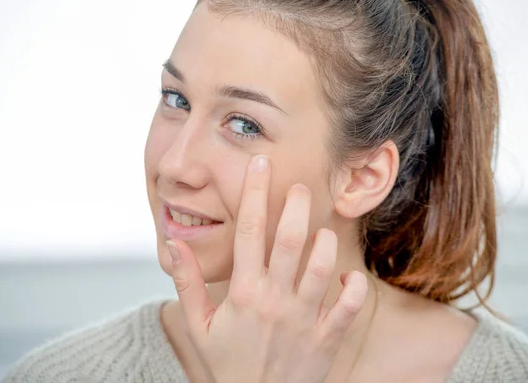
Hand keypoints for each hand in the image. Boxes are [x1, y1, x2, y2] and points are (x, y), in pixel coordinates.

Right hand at [166, 154, 368, 382]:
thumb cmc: (226, 365)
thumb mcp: (198, 327)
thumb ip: (187, 283)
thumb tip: (174, 243)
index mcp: (242, 292)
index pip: (249, 230)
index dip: (255, 191)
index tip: (261, 164)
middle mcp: (275, 300)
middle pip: (291, 239)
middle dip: (297, 204)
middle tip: (300, 187)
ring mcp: (303, 320)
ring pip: (323, 266)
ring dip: (325, 242)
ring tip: (320, 232)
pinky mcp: (326, 339)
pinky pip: (349, 306)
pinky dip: (354, 287)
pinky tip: (348, 276)